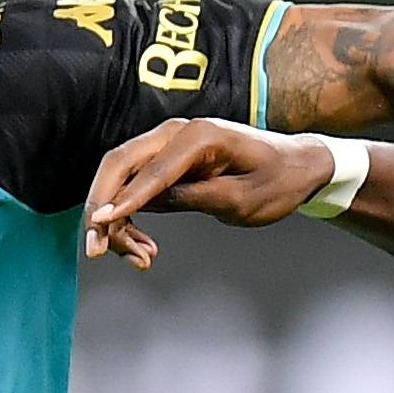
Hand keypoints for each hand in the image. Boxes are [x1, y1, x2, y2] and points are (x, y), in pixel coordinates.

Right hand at [82, 118, 345, 266]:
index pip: (150, 169)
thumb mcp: (241, 200)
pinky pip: (136, 187)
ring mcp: (168, 146)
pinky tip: (144, 246)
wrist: (296, 167)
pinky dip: (131, 217)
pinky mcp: (167, 164)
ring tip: (140, 258)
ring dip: (117, 219)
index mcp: (199, 137)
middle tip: (96, 250)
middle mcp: (176, 133)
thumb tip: (147, 203)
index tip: (101, 225)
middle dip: (101, 207)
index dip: (123, 200)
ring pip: (121, 178)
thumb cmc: (277, 181)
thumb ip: (194, 197)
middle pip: (119, 165)